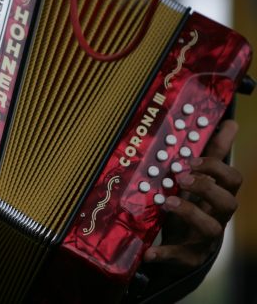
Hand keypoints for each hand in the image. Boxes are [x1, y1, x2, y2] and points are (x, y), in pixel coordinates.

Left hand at [142, 119, 241, 272]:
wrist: (182, 251)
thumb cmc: (193, 209)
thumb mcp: (199, 181)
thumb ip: (210, 155)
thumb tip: (229, 123)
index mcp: (217, 197)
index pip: (232, 179)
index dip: (215, 168)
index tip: (190, 158)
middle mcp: (216, 217)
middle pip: (229, 202)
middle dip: (207, 188)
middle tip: (181, 177)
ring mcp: (204, 238)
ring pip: (211, 228)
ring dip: (188, 212)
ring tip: (165, 202)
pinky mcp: (188, 257)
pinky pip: (179, 256)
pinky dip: (164, 254)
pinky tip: (148, 251)